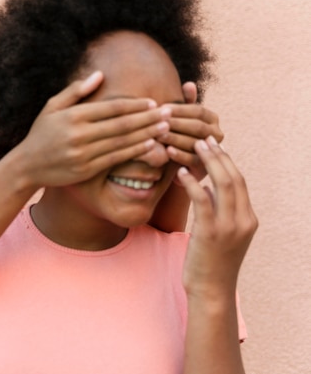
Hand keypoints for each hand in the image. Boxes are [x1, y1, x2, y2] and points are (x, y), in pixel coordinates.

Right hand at [15, 71, 171, 187]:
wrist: (27, 165)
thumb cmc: (41, 133)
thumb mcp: (52, 106)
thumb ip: (76, 91)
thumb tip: (100, 75)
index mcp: (72, 116)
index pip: (111, 108)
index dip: (135, 105)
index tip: (153, 102)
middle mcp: (78, 134)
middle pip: (121, 125)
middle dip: (147, 118)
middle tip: (168, 112)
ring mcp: (83, 154)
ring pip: (122, 142)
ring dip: (146, 134)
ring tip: (165, 127)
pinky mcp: (86, 170)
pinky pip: (115, 159)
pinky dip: (134, 152)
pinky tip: (149, 145)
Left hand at [158, 82, 223, 181]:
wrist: (177, 162)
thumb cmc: (177, 133)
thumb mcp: (180, 117)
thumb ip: (184, 102)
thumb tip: (189, 84)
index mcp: (212, 118)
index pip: (197, 110)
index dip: (179, 109)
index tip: (161, 108)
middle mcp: (216, 133)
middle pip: (197, 126)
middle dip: (177, 124)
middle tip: (158, 122)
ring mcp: (212, 151)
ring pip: (195, 142)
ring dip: (176, 138)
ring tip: (159, 135)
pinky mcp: (204, 167)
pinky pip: (193, 160)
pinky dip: (180, 155)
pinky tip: (167, 151)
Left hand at [177, 136, 257, 298]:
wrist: (211, 291)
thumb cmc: (210, 264)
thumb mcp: (219, 234)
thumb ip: (216, 211)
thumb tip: (207, 189)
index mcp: (248, 219)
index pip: (239, 181)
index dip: (226, 161)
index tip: (213, 146)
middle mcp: (243, 220)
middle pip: (233, 177)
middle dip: (219, 155)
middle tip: (203, 139)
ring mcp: (229, 227)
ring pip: (222, 184)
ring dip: (208, 162)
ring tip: (193, 147)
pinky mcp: (211, 232)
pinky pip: (203, 200)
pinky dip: (193, 183)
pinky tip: (182, 173)